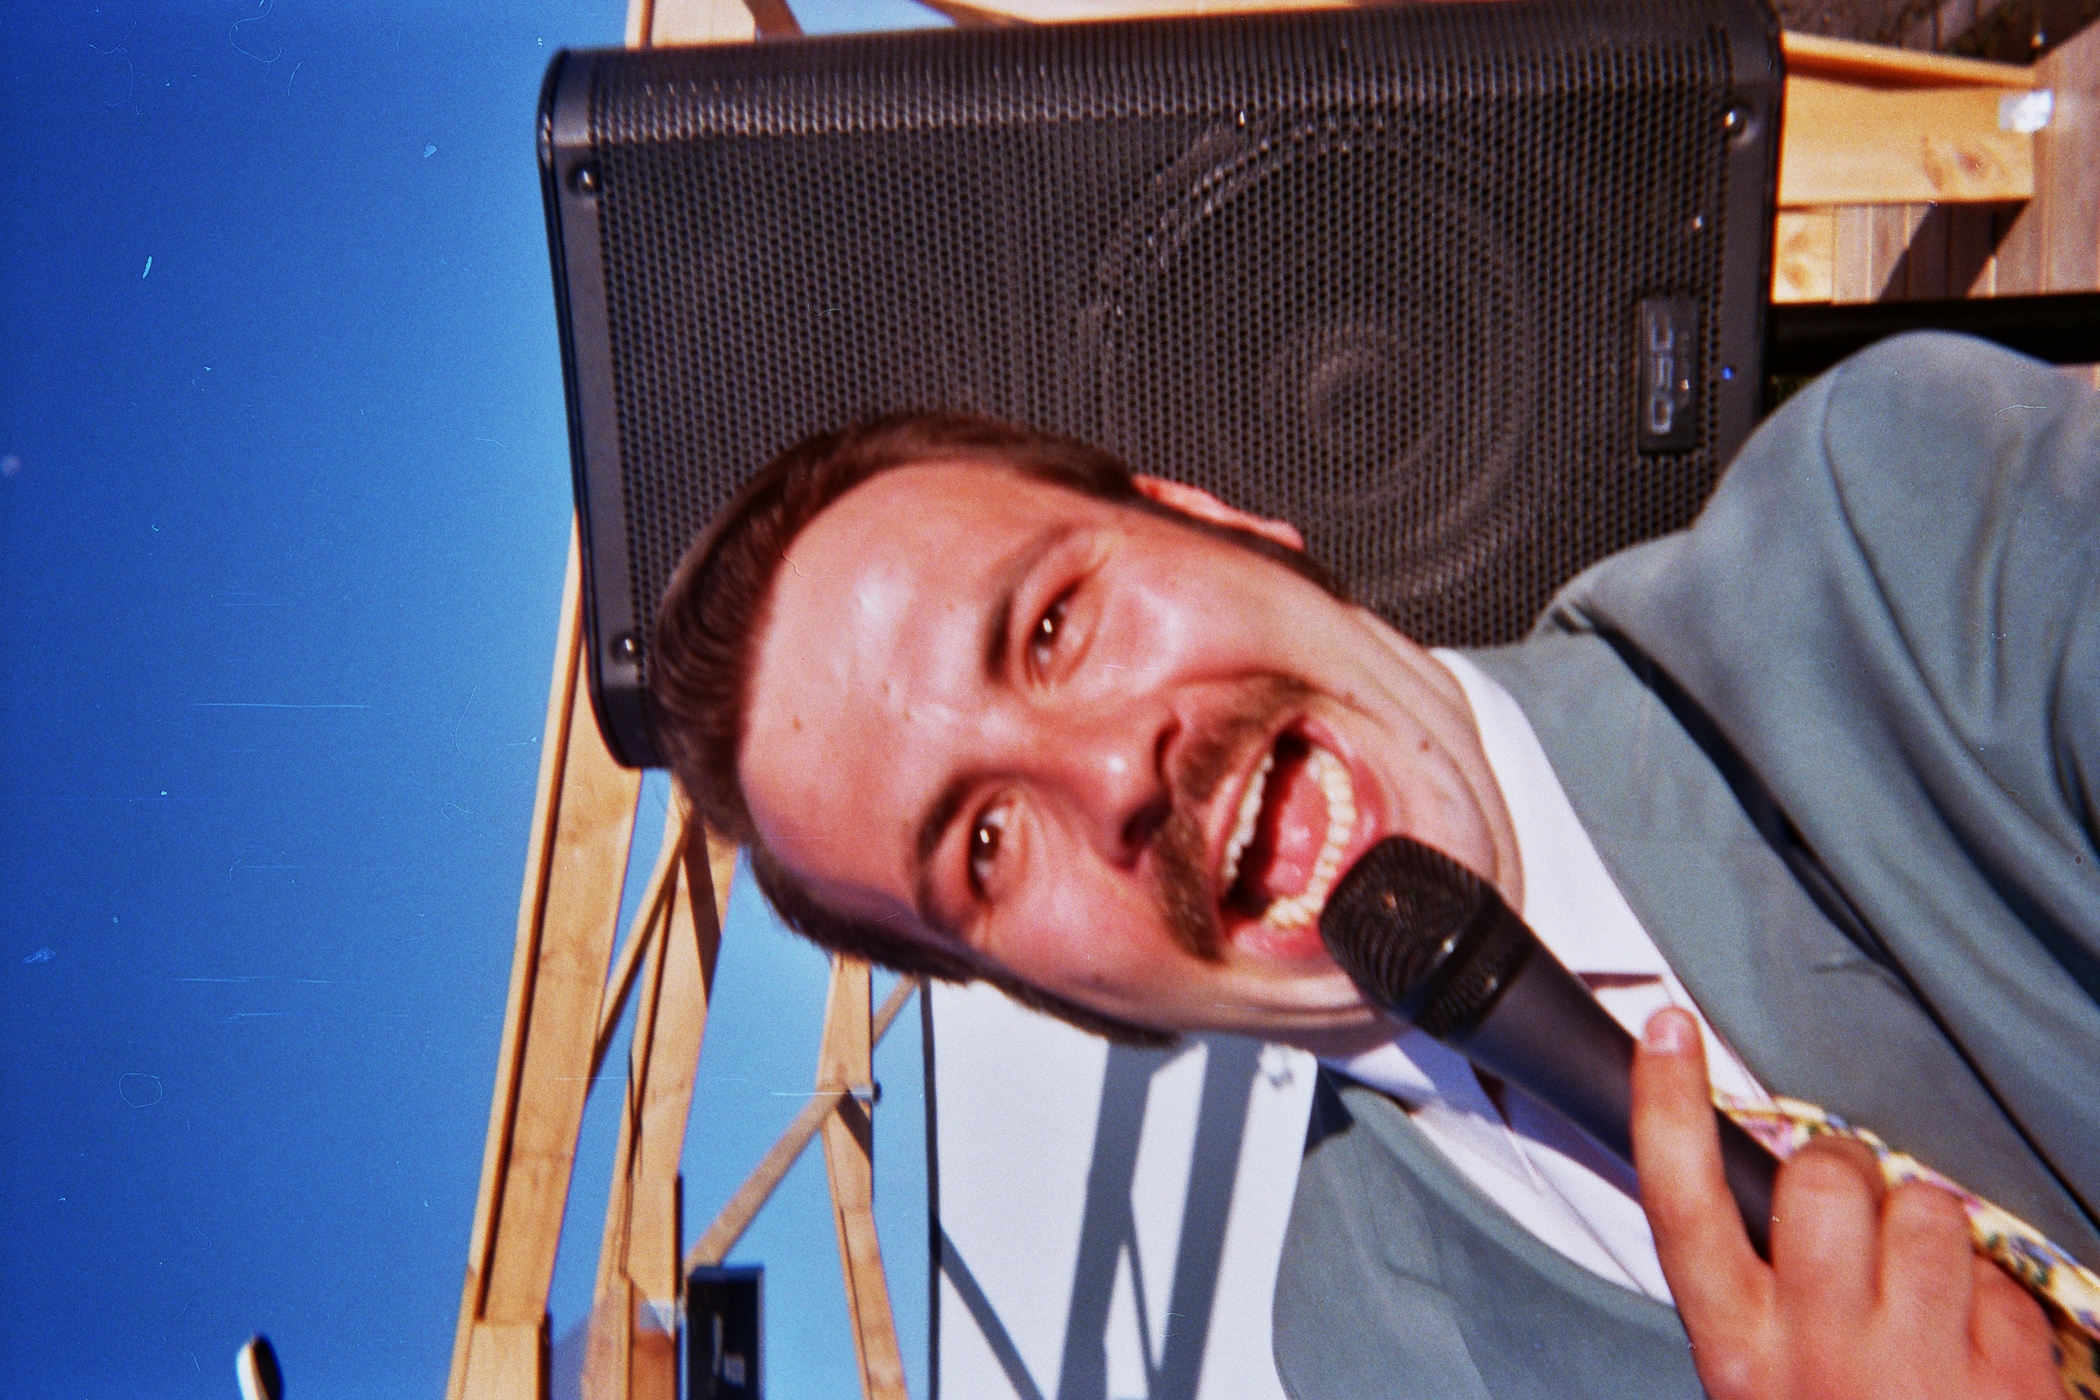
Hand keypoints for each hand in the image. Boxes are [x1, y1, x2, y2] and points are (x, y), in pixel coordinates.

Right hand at [1631, 1007, 2059, 1399]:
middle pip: (1819, 1177)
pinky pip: (2004, 1276)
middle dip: (1844, 1168)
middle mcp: (1820, 1360)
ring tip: (1923, 1296)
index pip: (1683, 1206)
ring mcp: (1920, 1370)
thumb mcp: (1768, 1387)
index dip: (1668, 1106)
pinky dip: (1997, 1298)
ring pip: (1926, 1208)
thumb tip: (1774, 1188)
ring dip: (1931, 1230)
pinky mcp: (2012, 1382)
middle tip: (1852, 1207)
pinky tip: (1977, 1347)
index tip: (1668, 1029)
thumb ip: (1760, 1298)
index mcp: (1741, 1359)